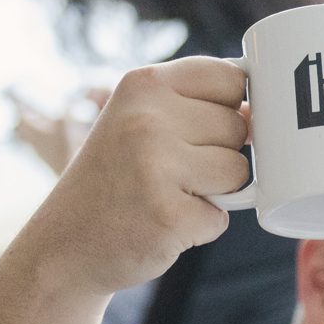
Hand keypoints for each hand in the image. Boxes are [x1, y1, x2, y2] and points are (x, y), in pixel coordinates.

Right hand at [10, 58, 247, 295]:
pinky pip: (222, 217)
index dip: (229, 107)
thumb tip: (259, 112)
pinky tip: (162, 222)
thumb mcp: (139, 119)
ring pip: (238, 171)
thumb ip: (194, 105)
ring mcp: (156, 167)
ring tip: (167, 194)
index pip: (232, 77)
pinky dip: (200, 226)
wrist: (64, 246)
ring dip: (214, 192)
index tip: (199, 128)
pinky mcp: (169, 216)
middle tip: (167, 171)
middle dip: (217, 154)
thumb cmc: (115, 178)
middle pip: (239, 127)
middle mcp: (147, 119)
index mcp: (143, 84)